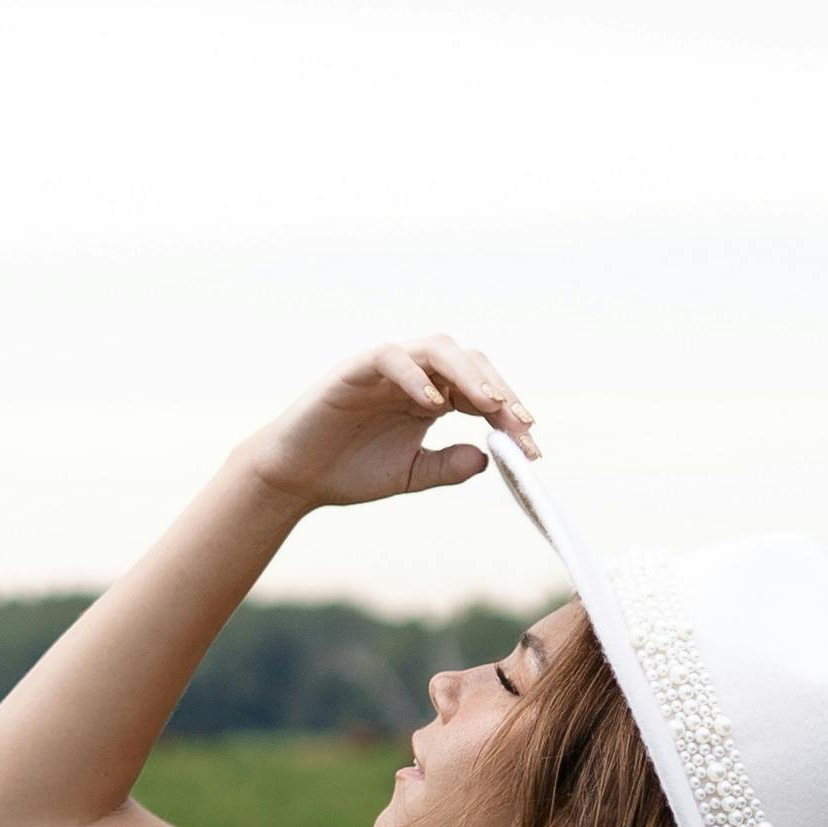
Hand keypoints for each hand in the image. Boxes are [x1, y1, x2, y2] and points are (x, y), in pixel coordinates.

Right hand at [240, 336, 538, 517]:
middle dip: (499, 390)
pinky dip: (414, 375)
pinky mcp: (354, 369)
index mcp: (431, 397)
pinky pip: (390, 357)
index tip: (531, 447)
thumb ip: (448, 466)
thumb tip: (488, 458)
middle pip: (469, 362)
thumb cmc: (350, 471)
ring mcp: (386, 368)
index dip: (509, 415)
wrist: (295, 478)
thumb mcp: (410, 474)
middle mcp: (414, 375)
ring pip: (437, 349)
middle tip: (519, 423)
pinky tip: (432, 404)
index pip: (482, 392)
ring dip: (468, 374)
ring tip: (488, 403)